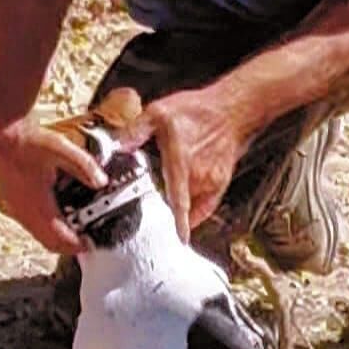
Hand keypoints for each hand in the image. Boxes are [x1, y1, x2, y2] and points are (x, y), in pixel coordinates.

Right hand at [0, 119, 108, 255]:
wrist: (2, 135)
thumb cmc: (29, 142)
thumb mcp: (62, 149)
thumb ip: (84, 166)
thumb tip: (102, 182)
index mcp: (36, 203)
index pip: (59, 237)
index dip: (76, 245)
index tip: (90, 244)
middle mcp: (22, 211)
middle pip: (48, 242)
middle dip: (67, 244)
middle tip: (84, 240)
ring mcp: (12, 210)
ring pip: (37, 235)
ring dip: (55, 236)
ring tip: (73, 227)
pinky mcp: (7, 206)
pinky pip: (28, 225)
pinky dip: (43, 226)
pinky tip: (54, 212)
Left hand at [121, 87, 253, 241]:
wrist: (231, 109)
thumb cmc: (199, 110)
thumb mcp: (159, 112)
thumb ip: (136, 130)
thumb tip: (117, 145)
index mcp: (181, 162)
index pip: (179, 200)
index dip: (178, 223)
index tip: (178, 239)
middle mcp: (198, 176)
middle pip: (178, 204)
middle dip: (163, 208)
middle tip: (149, 209)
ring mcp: (211, 181)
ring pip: (192, 205)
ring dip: (179, 208)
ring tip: (166, 207)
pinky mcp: (220, 182)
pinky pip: (207, 205)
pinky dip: (196, 212)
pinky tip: (187, 215)